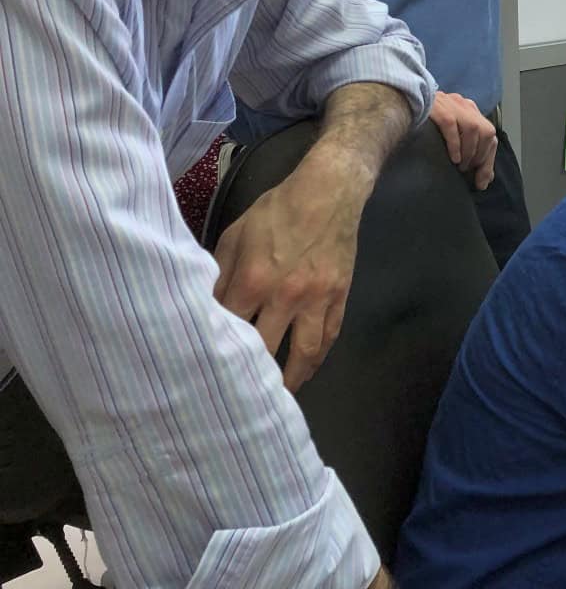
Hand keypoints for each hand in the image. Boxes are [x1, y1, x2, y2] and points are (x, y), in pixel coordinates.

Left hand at [213, 151, 366, 391]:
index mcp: (254, 279)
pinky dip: (317, 358)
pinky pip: (329, 336)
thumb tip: (206, 306)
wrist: (329, 191)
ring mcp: (318, 299)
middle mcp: (287, 296)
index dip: (215, 348)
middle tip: (234, 397)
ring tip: (277, 397)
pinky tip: (306, 369)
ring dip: (290, 379)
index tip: (203, 367)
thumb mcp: (236, 234)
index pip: (230, 327)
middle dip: (250, 374)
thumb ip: (220, 273)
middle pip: (265, 349)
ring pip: (304, 353)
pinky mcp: (340, 296)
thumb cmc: (276, 210)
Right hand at [430, 90, 496, 189]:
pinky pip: (451, 126)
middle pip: (486, 131)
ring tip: (460, 167)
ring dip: (469, 152)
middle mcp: (464, 105)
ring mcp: (451, 104)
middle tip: (468, 171)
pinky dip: (455, 145)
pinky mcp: (438, 108)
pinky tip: (453, 158)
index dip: (488, 160)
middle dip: (481, 156)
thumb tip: (485, 179)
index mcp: (469, 110)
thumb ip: (468, 150)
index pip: (490, 134)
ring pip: (473, 128)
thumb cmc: (424, 123)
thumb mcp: (450, 133)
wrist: (402, 101)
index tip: (481, 181)